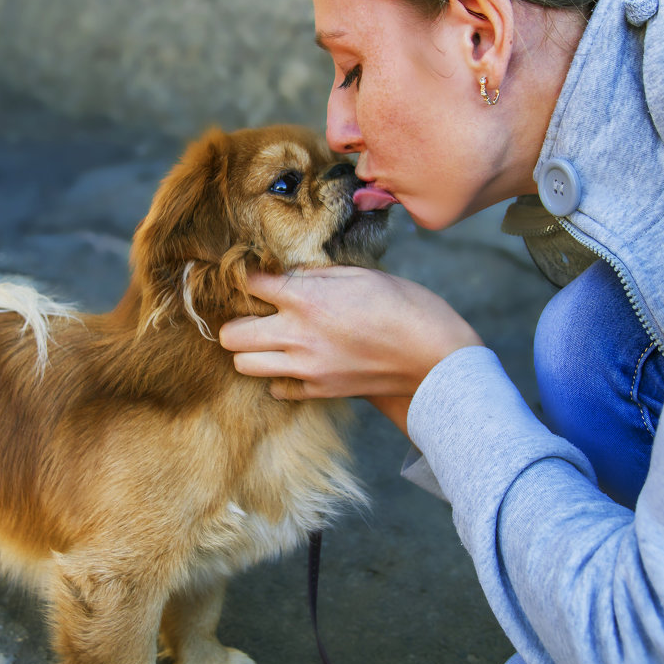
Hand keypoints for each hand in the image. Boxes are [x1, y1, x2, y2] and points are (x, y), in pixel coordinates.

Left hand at [219, 267, 481, 400]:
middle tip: (254, 314)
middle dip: (236, 320)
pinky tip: (296, 361)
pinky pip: (276, 388)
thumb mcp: (358, 275)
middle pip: (231, 335)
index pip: (248, 283)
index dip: (247, 276)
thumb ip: (315, 275)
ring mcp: (305, 368)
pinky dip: (279, 376)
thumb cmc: (403, 306)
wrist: (432, 357)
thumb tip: (288, 272)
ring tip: (270, 339)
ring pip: (244, 365)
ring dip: (251, 350)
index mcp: (305, 298)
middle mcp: (296, 335)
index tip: (254, 276)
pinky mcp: (318, 391)